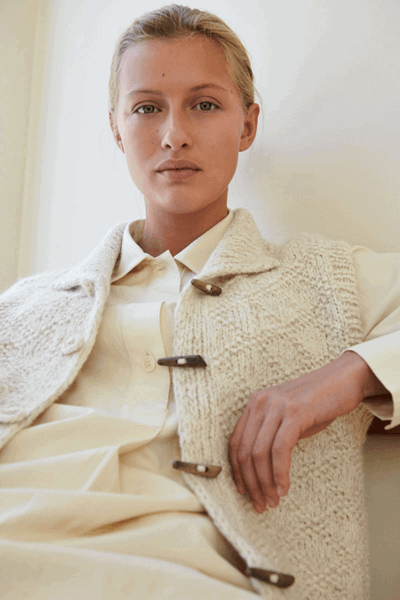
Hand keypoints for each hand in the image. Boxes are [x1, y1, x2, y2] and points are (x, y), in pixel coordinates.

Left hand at [228, 351, 386, 512]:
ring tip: (272, 501)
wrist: (343, 379)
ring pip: (259, 453)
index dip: (238, 471)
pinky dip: (280, 473)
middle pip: (245, 451)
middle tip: (260, 504)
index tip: (245, 492)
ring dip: (264, 483)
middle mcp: (260, 403)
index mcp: (254, 404)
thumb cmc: (317, 402)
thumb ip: (272, 434)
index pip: (236, 443)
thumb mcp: (287, 417)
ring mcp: (276, 407)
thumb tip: (261, 471)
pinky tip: (284, 488)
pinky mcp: (294, 413)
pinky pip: (279, 450)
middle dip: (251, 483)